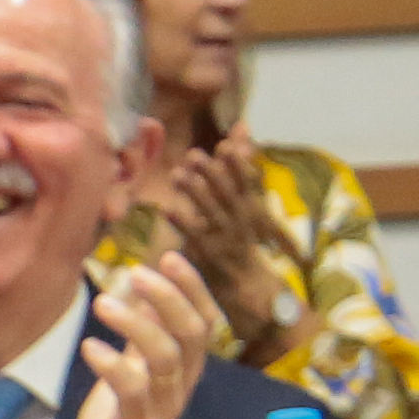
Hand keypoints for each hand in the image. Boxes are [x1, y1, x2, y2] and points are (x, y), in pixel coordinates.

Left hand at [64, 248, 230, 418]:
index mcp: (185, 369)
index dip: (192, 287)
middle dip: (168, 297)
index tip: (169, 255)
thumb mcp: (134, 367)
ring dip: (136, 324)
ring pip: (163, 359)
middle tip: (136, 271)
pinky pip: (132, 393)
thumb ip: (143, 328)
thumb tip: (143, 280)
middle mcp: (181, 387)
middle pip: (191, 334)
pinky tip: (91, 346)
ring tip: (104, 302)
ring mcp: (161, 410)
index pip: (203, 320)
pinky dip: (112, 365)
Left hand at [151, 133, 288, 331]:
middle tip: (193, 155)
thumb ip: (236, 169)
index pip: (247, 184)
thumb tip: (240, 128)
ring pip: (212, 214)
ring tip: (176, 175)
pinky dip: (182, 223)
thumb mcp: (244, 206)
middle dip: (212, 175)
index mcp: (251, 210)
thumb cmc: (241, 242)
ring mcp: (226, 241)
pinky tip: (166, 209)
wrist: (251, 290)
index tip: (224, 146)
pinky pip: (195, 239)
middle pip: (227, 196)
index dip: (237, 166)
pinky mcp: (210, 258)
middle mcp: (241, 224)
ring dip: (195, 194)